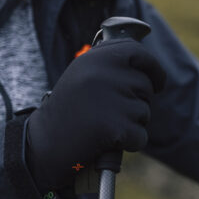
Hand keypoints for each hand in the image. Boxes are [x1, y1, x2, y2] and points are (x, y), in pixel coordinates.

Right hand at [25, 38, 165, 191]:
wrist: (41, 145)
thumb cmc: (67, 111)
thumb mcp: (83, 76)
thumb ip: (110, 65)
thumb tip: (146, 65)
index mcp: (96, 57)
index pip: (138, 53)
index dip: (153, 68)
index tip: (157, 82)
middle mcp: (104, 74)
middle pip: (146, 87)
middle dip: (136, 103)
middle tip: (109, 112)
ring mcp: (111, 100)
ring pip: (144, 113)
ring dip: (131, 124)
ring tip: (102, 126)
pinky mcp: (115, 127)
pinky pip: (140, 136)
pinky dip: (129, 144)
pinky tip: (107, 142)